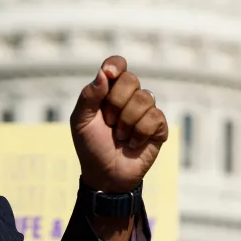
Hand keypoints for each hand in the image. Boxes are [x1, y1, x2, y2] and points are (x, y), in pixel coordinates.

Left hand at [71, 55, 167, 192]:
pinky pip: (154, 117)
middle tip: (108, 122)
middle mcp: (129, 97)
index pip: (117, 65)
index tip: (109, 74)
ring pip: (144, 98)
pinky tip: (133, 143)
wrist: (105, 174)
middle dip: (115, 103)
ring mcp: (146, 111)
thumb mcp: (81, 122)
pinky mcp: (159, 126)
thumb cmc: (91, 147)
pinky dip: (139, 133)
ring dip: (126, 122)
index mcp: (108, 92)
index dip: (115, 65)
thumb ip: (89, 97)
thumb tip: (103, 73)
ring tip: (120, 136)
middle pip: (131, 79)